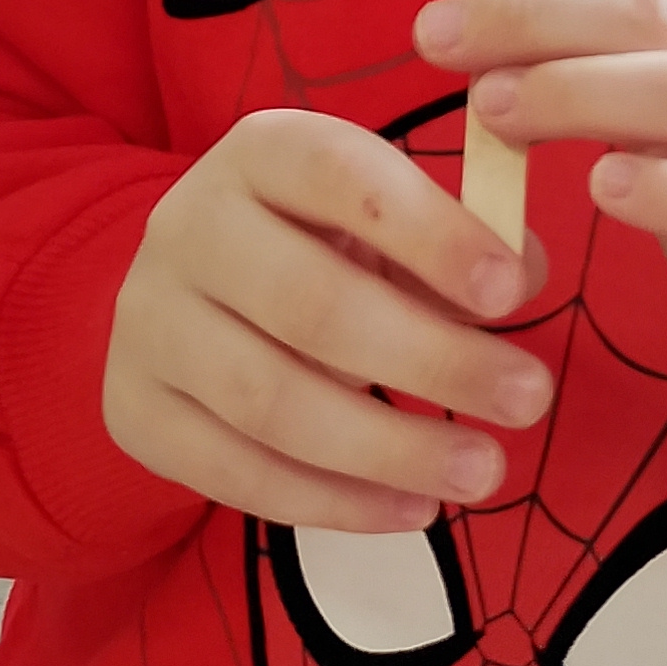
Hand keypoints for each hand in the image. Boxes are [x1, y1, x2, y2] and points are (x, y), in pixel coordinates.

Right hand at [104, 107, 549, 531]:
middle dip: (431, 358)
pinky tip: (412, 511)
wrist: (183, 297)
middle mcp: (187, 227)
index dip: (428, 233)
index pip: (339, 177)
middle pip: (308, 302)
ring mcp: (150, 323)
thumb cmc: (317, 247)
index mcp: (259, 154)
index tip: (509, 295)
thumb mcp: (383, 219)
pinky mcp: (137, 412)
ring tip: (485, 473)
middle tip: (529, 398)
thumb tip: (521, 276)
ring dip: (390, 447)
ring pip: (270, 400)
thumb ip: (458, 240)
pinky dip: (333, 503)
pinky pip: (236, 473)